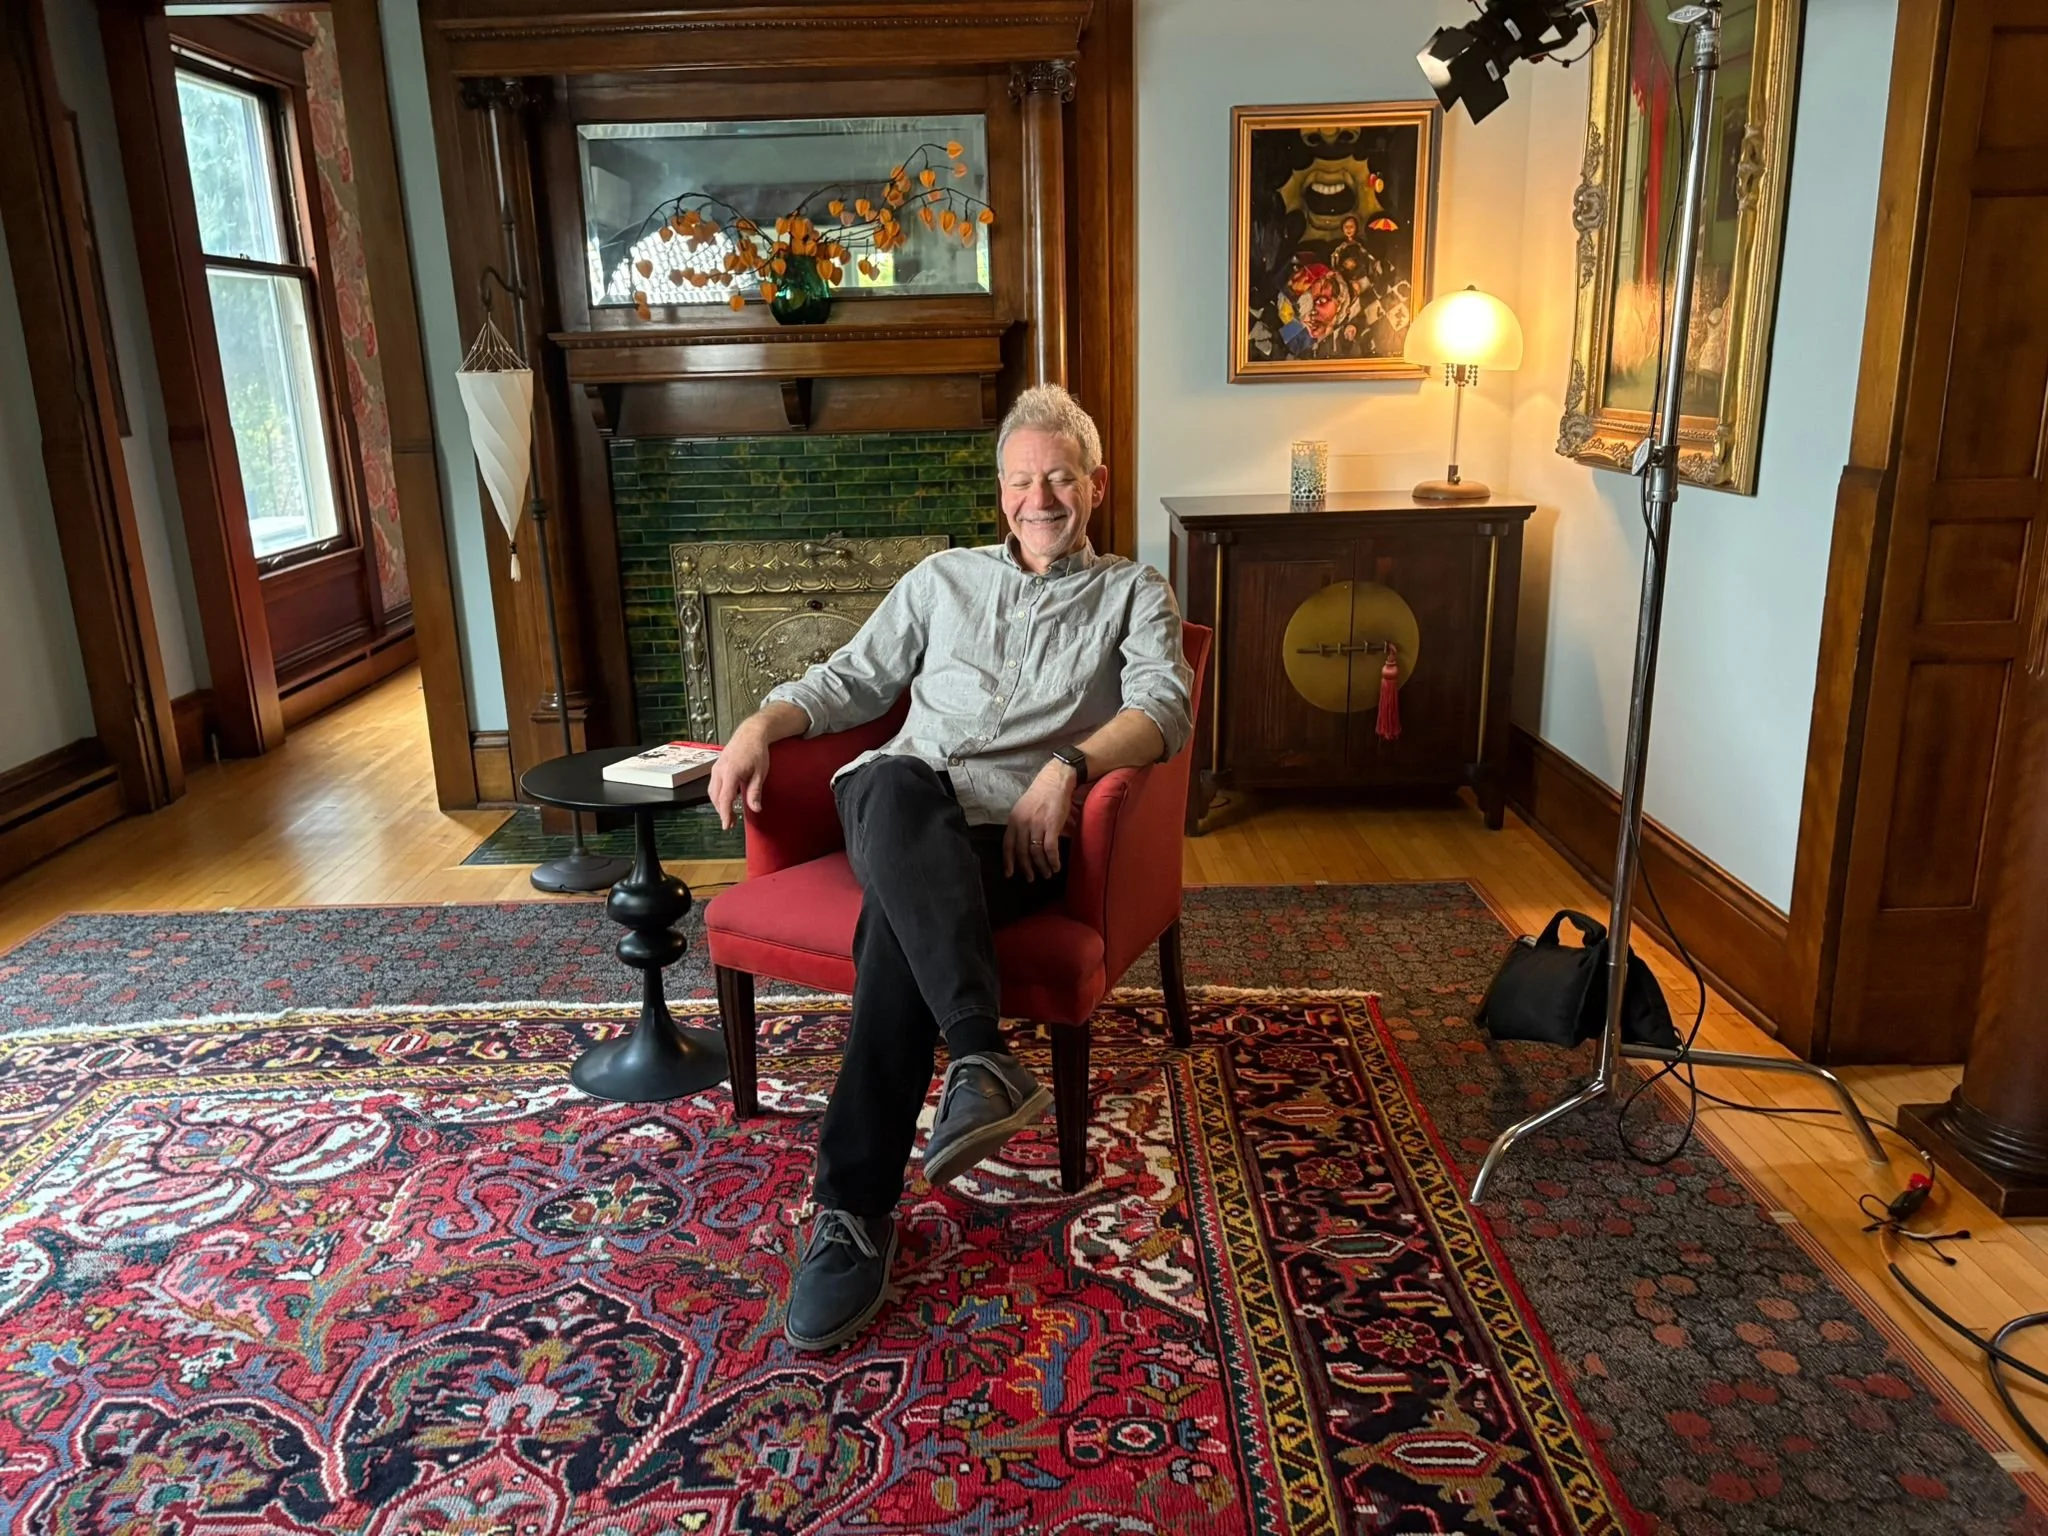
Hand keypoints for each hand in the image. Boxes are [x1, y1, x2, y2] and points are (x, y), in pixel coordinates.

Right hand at [707, 723, 770, 830]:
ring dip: (719, 804)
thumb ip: (755, 792)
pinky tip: (727, 800)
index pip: (724, 798)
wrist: (750, 733)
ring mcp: (716, 768)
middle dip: (722, 811)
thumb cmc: (757, 751)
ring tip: (729, 815)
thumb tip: (756, 809)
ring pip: (712, 792)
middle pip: (716, 797)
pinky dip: (718, 795)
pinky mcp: (716, 767)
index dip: (725, 814)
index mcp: (730, 772)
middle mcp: (719, 770)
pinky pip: (713, 785)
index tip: (727, 825)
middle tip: (731, 824)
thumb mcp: (760, 773)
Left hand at [1003, 760, 1078, 880]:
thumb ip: (1023, 825)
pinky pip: (1050, 849)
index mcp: (1014, 819)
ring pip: (1036, 853)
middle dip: (1026, 868)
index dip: (1008, 861)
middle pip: (1021, 852)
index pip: (1007, 845)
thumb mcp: (1024, 808)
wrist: (1055, 780)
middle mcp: (1022, 823)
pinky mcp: (1051, 825)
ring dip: (1041, 867)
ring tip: (1047, 874)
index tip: (1009, 874)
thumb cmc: (1042, 794)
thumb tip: (1027, 845)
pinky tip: (1056, 866)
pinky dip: (1053, 860)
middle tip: (1031, 878)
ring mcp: (1036, 825)